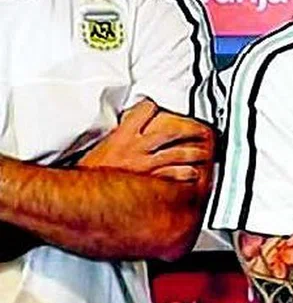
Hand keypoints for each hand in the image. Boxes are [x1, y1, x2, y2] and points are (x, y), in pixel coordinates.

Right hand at [79, 100, 214, 181]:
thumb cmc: (87, 174)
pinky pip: (173, 175)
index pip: (145, 110)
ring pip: (178, 153)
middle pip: (171, 132)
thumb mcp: (98, 148)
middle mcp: (136, 147)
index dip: (154, 107)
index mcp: (123, 135)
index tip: (161, 107)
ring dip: (194, 153)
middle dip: (191, 130)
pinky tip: (193, 174)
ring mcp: (144, 165)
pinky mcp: (148, 182)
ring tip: (204, 152)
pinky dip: (186, 174)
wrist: (78, 195)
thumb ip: (115, 137)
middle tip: (202, 130)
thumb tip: (122, 131)